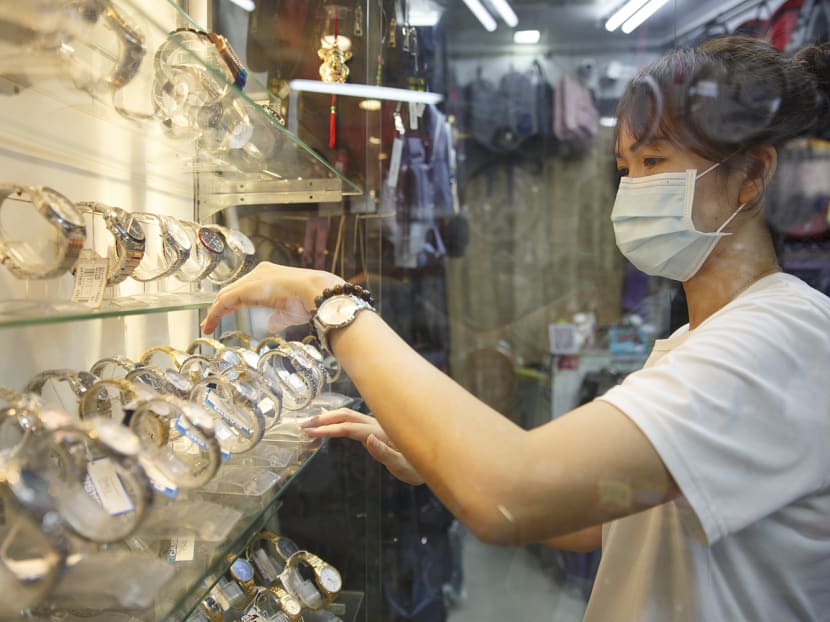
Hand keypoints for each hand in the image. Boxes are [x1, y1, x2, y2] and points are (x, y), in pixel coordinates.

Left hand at [200, 262, 343, 334]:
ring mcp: (252, 279)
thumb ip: (278, 317)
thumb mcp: (290, 311)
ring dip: (215, 312)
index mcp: (270, 275)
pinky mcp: (246, 289)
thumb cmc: (310, 301)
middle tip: (210, 322)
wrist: (317, 293)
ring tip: (207, 326)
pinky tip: (210, 325)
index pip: (244, 289)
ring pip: (226, 295)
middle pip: (232, 291)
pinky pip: (224, 301)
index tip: (224, 315)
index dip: (233, 303)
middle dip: (220, 307)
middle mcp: (259, 273)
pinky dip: (215, 314)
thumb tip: (271, 324)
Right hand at [301, 408, 424, 485]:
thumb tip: (368, 439)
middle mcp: (378, 424)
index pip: (349, 428)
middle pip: (346, 415)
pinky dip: (337, 419)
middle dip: (323, 419)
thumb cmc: (419, 467)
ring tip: (311, 424)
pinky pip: (353, 420)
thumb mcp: (405, 466)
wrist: (436, 458)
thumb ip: (386, 453)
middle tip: (303, 425)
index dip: (328, 429)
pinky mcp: (377, 428)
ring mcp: (378, 424)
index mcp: (381, 432)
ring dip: (329, 417)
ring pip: (349, 414)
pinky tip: (330, 424)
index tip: (310, 432)